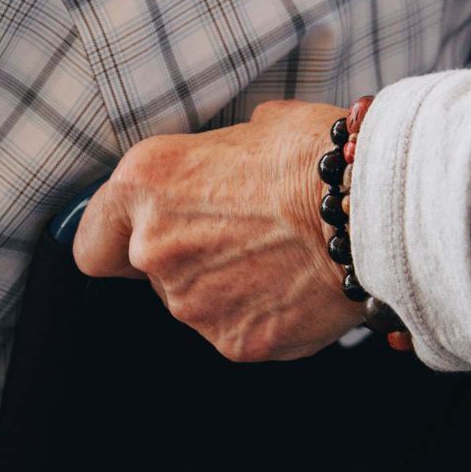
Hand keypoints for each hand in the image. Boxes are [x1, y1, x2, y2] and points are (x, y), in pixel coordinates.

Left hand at [73, 100, 363, 362]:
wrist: (377, 208)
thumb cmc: (320, 154)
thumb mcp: (253, 129)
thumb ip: (216, 161)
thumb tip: (228, 168)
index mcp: (146, 184)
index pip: (92, 242)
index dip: (117, 242)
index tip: (141, 239)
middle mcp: (156, 249)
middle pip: (153, 273)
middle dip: (193, 257)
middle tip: (250, 232)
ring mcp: (194, 304)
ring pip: (199, 304)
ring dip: (232, 286)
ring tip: (286, 254)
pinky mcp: (236, 342)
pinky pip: (242, 331)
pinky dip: (267, 315)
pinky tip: (303, 283)